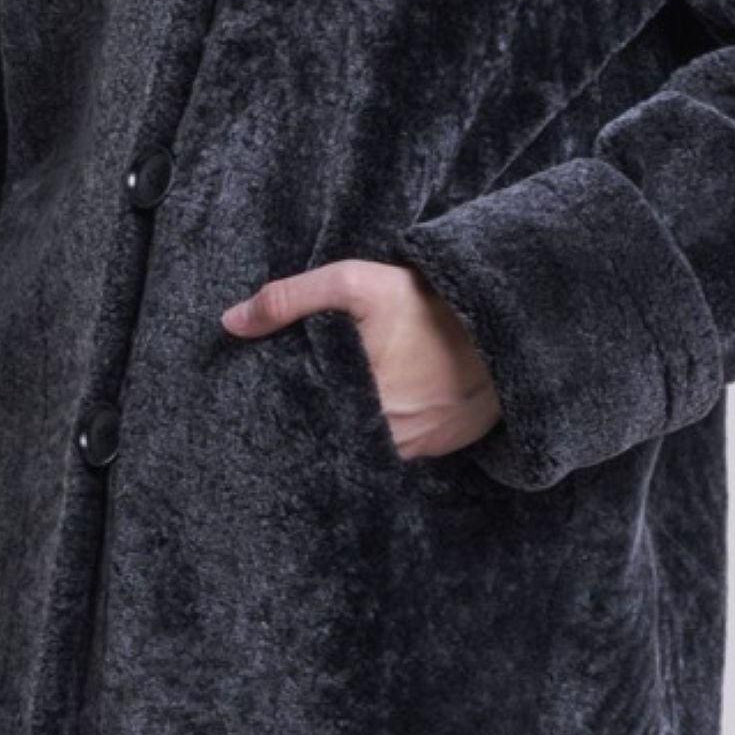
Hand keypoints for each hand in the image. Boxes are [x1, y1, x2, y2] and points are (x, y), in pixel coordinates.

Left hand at [220, 258, 502, 460]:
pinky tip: (383, 404)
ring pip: (360, 444)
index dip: (280, 410)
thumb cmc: (426, 304)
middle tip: (308, 394)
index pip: (296, 420)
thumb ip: (291, 299)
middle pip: (327, 435)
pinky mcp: (433, 450)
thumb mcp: (356, 284)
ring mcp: (408, 449)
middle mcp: (378, 436)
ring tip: (344, 397)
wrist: (502, 326)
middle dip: (314, 418)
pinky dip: (382, 430)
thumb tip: (231, 321)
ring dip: (348, 425)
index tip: (262, 401)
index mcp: (351, 400)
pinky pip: (394, 448)